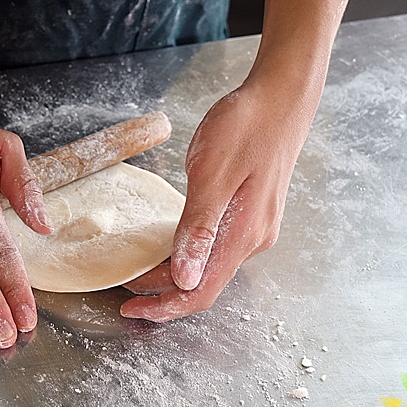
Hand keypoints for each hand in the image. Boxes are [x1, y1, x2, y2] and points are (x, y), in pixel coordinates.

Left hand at [120, 75, 316, 320]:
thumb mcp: (212, 174)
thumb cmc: (245, 127)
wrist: (281, 97)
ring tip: (141, 266)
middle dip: (163, 291)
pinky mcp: (254, 213)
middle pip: (205, 283)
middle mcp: (253, 239)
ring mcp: (257, 226)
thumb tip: (185, 279)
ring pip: (211, 266)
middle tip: (125, 282)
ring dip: (175, 272)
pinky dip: (190, 253)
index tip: (131, 309)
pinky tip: (172, 243)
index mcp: (242, 235)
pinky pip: (218, 246)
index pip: (201, 292)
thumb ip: (199, 229)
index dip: (164, 307)